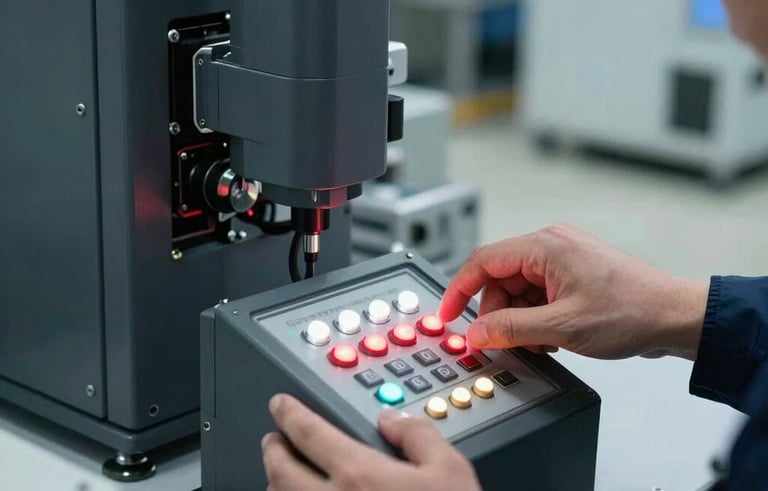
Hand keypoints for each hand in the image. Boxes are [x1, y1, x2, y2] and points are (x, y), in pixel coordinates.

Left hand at [262, 394, 481, 490]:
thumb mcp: (450, 470)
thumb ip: (419, 434)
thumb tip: (394, 418)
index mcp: (359, 474)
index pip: (309, 433)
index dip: (290, 414)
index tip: (281, 406)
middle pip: (282, 470)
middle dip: (273, 449)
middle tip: (273, 438)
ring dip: (275, 482)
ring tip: (280, 474)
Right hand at [438, 224, 708, 359]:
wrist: (675, 317)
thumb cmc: (631, 312)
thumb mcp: (561, 327)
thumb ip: (510, 330)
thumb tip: (476, 333)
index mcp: (544, 246)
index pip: (482, 261)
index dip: (458, 290)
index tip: (446, 315)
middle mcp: (551, 245)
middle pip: (499, 279)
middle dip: (497, 314)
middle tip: (505, 341)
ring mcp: (563, 260)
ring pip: (517, 291)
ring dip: (520, 320)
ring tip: (542, 340)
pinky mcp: (573, 275)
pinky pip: (537, 295)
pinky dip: (537, 318)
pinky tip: (553, 335)